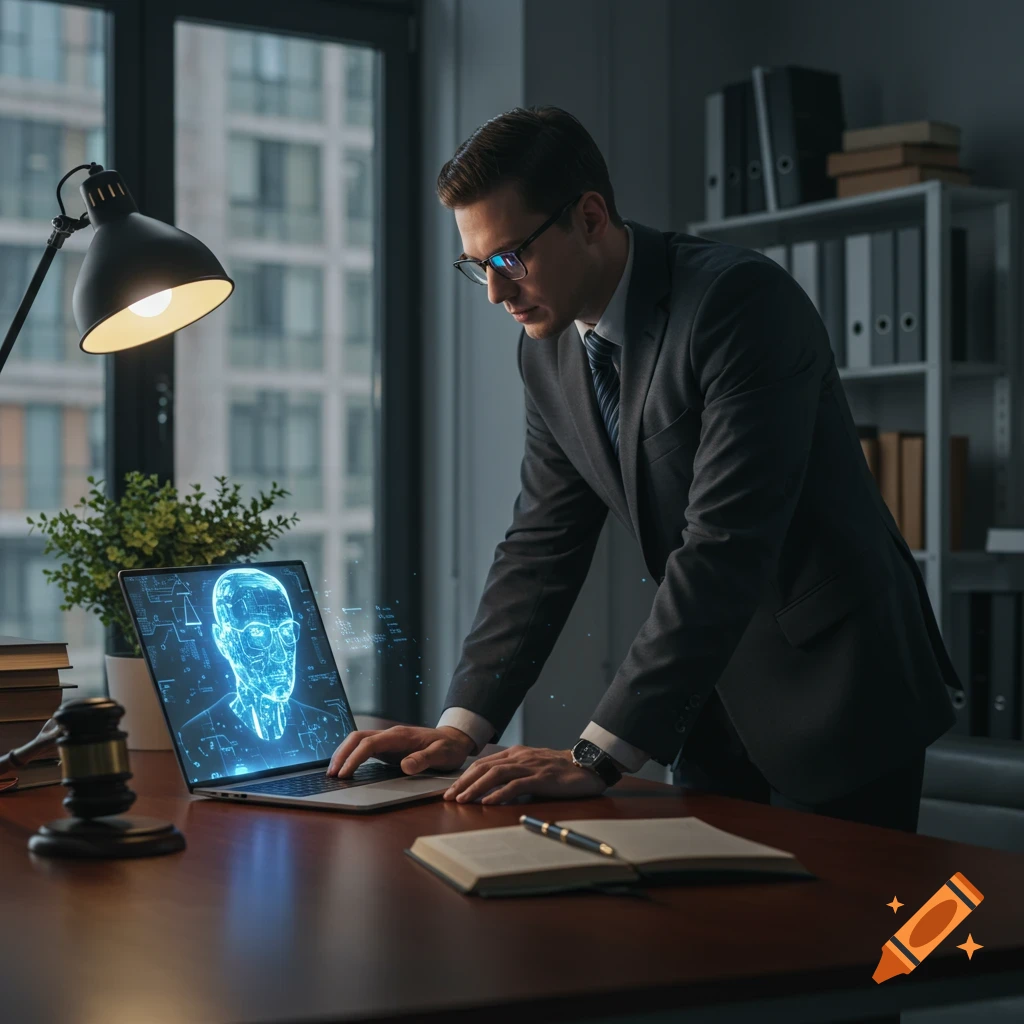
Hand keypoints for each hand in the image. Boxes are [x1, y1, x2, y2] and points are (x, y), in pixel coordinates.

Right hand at [326, 725, 475, 777]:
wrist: (454, 739)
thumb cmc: (448, 748)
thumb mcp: (441, 755)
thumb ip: (424, 760)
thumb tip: (405, 766)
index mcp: (400, 736)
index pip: (370, 743)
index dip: (354, 758)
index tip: (344, 774)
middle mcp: (390, 735)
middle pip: (357, 738)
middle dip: (342, 754)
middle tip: (331, 774)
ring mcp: (388, 740)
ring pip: (358, 741)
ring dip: (344, 754)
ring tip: (334, 772)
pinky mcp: (388, 747)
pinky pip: (364, 747)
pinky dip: (352, 756)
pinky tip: (347, 768)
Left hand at [443, 745, 608, 803]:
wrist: (587, 765)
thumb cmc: (560, 770)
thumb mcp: (533, 768)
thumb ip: (515, 774)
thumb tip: (493, 790)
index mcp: (516, 754)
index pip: (484, 764)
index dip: (465, 776)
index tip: (451, 790)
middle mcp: (519, 757)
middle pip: (484, 767)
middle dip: (464, 782)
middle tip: (449, 797)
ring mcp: (530, 766)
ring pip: (496, 774)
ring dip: (476, 787)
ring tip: (462, 800)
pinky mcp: (541, 777)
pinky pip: (516, 785)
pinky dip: (499, 793)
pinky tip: (489, 802)